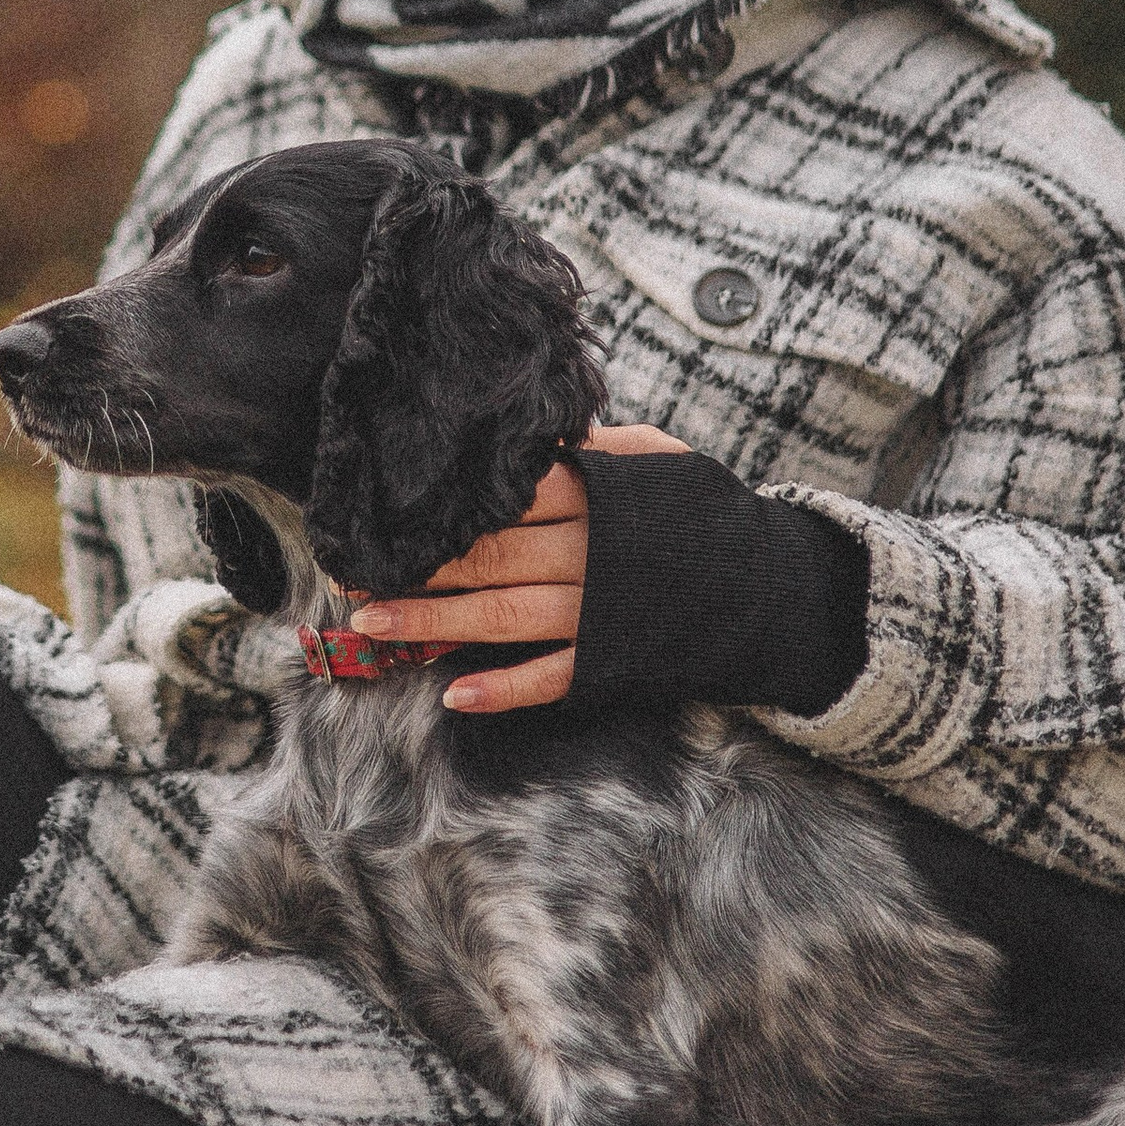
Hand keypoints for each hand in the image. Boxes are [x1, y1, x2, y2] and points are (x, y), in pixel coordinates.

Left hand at [345, 422, 689, 713]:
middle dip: (419, 568)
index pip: (507, 497)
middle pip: (490, 557)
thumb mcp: (661, 461)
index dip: (445, 507)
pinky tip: (456, 696)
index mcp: (598, 494)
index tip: (388, 513)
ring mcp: (601, 610)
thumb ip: (601, 445)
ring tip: (376, 625)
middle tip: (354, 574)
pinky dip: (505, 689)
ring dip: (436, 624)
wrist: (770, 586)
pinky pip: (552, 677)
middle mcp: (592, 551)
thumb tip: (545, 429)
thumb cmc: (701, 514)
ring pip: (505, 616)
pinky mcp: (614, 657)